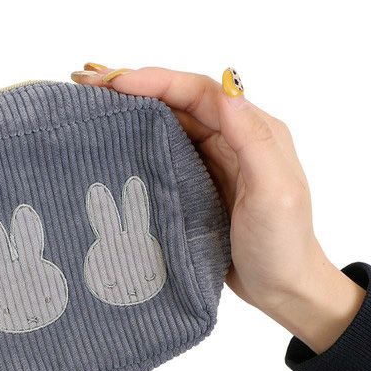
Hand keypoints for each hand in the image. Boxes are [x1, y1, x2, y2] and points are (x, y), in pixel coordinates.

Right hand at [72, 64, 364, 353]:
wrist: (281, 288)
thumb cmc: (282, 245)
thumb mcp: (274, 193)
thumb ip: (253, 142)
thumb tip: (226, 91)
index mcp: (253, 132)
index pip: (199, 93)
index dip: (155, 81)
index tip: (114, 82)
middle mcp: (232, 140)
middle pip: (178, 102)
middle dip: (134, 89)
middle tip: (88, 84)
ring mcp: (212, 163)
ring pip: (168, 126)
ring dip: (132, 112)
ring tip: (93, 105)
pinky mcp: (197, 186)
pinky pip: (164, 155)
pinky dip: (138, 144)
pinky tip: (114, 144)